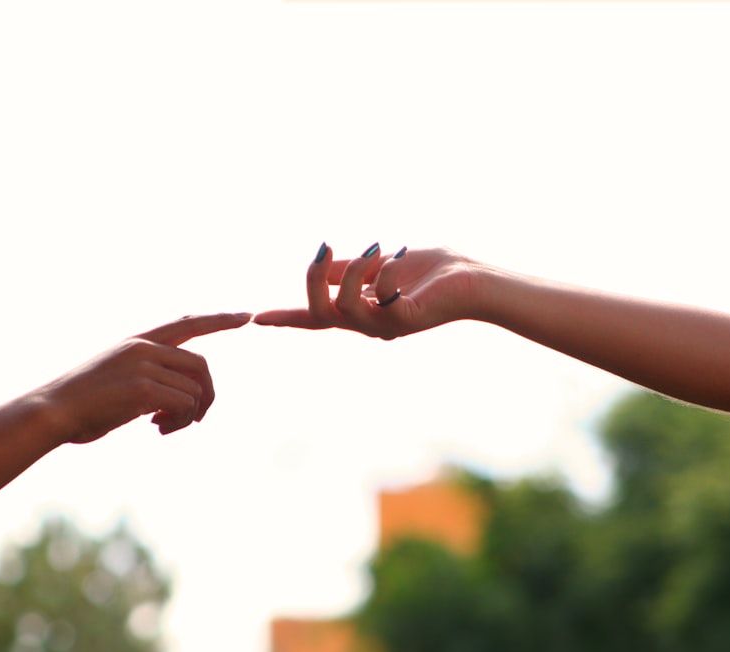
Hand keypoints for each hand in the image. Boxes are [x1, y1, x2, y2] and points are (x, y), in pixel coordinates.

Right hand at [35, 312, 250, 441]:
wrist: (50, 412)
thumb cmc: (82, 404)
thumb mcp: (117, 379)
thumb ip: (148, 377)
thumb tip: (181, 398)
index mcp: (137, 342)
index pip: (187, 322)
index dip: (219, 319)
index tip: (246, 315)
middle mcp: (143, 348)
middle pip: (201, 365)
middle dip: (207, 394)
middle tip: (193, 421)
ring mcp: (143, 366)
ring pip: (195, 389)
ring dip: (189, 415)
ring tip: (165, 427)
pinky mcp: (142, 389)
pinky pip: (184, 405)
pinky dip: (180, 422)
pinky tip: (157, 430)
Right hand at [254, 244, 479, 339]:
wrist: (474, 280)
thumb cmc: (432, 272)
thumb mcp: (379, 266)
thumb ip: (349, 270)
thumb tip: (319, 265)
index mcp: (359, 312)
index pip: (314, 317)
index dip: (285, 317)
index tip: (254, 318)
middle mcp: (368, 324)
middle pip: (318, 314)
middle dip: (312, 280)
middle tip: (324, 248)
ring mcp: (386, 326)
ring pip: (344, 308)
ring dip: (353, 272)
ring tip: (378, 247)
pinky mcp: (406, 322)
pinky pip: (382, 297)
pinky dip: (387, 270)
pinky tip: (401, 255)